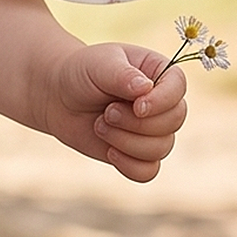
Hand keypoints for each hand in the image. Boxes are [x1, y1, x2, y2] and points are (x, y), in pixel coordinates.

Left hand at [39, 41, 186, 181]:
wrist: (58, 97)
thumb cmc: (81, 73)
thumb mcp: (99, 65)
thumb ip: (122, 75)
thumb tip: (145, 89)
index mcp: (159, 73)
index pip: (178, 88)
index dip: (162, 101)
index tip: (136, 106)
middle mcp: (162, 102)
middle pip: (173, 122)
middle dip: (136, 123)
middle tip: (107, 112)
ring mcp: (152, 130)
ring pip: (161, 149)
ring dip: (126, 141)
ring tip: (101, 125)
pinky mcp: (137, 153)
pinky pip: (148, 171)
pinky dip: (128, 165)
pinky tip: (109, 151)